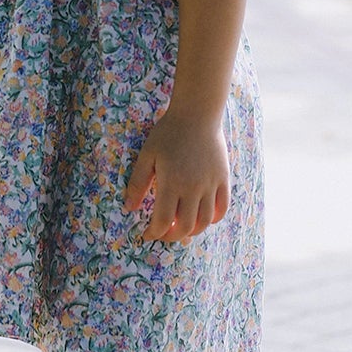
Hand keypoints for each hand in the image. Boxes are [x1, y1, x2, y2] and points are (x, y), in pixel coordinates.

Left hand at [124, 109, 229, 241]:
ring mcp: (211, 185)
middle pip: (185, 226)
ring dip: (192, 231)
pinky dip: (213, 219)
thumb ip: (137, 183)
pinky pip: (222, 208)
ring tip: (181, 229)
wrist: (197, 114)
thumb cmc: (168, 133)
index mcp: (172, 183)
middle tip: (162, 234)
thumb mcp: (147, 155)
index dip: (154, 233)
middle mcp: (193, 188)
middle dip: (171, 236)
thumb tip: (128, 208)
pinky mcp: (223, 179)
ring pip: (205, 222)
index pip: (164, 221)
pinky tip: (202, 218)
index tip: (146, 234)